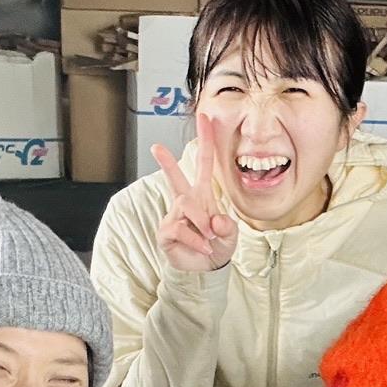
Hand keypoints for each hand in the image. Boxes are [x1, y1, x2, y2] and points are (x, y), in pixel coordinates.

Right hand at [153, 113, 237, 273]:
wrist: (206, 269)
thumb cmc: (217, 246)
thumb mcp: (230, 236)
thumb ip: (227, 227)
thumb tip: (215, 222)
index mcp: (203, 194)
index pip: (204, 163)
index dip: (205, 140)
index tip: (204, 118)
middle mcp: (187, 202)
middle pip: (177, 178)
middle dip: (167, 162)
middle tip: (156, 147)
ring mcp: (174, 216)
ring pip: (186, 205)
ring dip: (201, 221)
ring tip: (210, 238)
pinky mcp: (166, 232)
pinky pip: (180, 229)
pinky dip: (195, 239)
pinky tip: (204, 247)